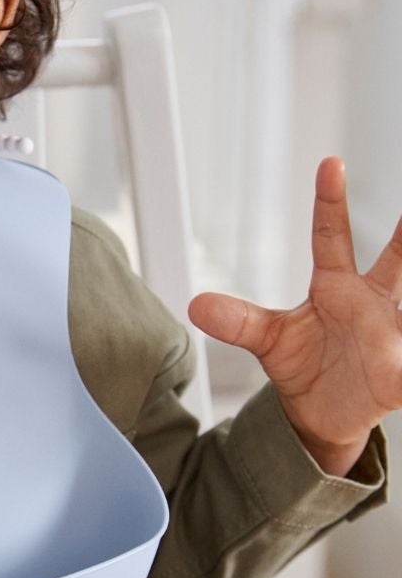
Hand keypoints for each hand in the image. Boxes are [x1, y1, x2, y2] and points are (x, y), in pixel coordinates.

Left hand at [187, 157, 401, 476]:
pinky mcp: (401, 372)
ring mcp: (392, 333)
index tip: (330, 163)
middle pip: (397, 257)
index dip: (329, 202)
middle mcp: (372, 301)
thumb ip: (239, 322)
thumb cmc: (303, 364)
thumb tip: (195, 306)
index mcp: (337, 287)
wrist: (323, 414)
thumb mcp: (268, 341)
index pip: (331, 237)